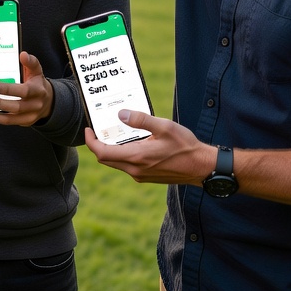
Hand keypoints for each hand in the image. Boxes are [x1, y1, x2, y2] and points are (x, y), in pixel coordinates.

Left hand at [0, 51, 54, 126]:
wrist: (48, 102)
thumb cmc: (38, 84)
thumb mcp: (37, 71)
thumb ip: (31, 62)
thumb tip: (23, 55)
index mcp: (38, 90)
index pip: (23, 91)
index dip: (7, 89)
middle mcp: (35, 104)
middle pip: (16, 106)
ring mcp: (31, 116)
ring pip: (11, 118)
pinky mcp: (25, 122)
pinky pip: (9, 122)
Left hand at [84, 110, 212, 185]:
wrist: (201, 168)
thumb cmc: (185, 146)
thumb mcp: (164, 127)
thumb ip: (141, 120)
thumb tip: (121, 114)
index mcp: (137, 157)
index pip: (103, 153)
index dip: (91, 142)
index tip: (88, 130)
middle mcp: (135, 169)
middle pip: (106, 159)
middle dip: (98, 144)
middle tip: (98, 129)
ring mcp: (140, 175)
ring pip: (116, 163)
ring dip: (111, 149)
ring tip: (115, 132)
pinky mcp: (146, 176)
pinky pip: (127, 166)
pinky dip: (122, 154)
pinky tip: (132, 141)